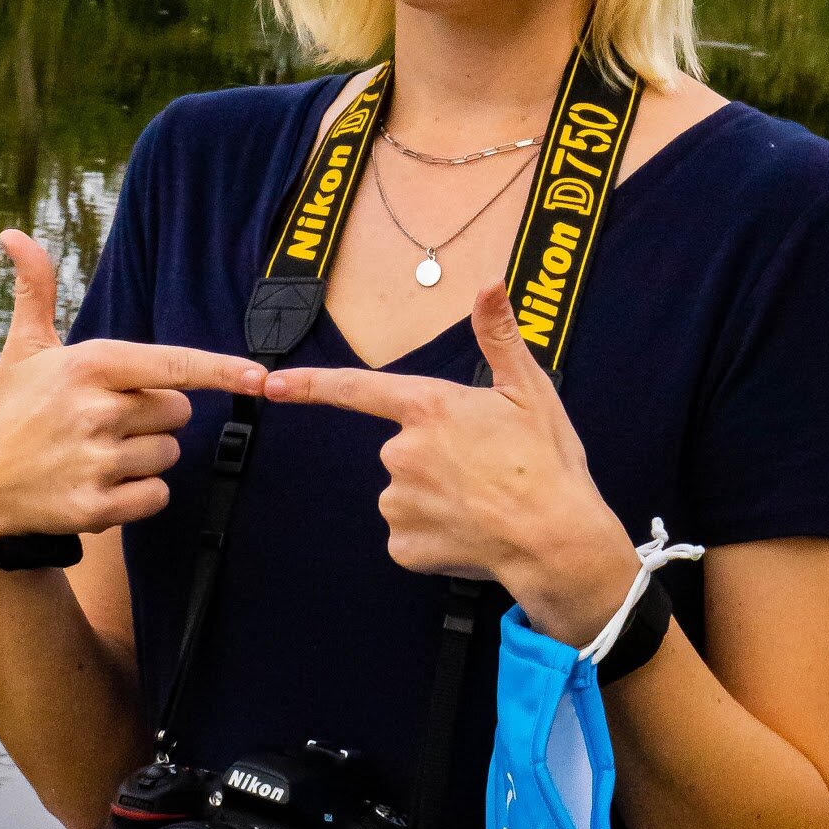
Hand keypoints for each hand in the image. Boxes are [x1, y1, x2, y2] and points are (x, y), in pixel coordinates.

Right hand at [0, 230, 264, 538]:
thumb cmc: (12, 408)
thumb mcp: (24, 348)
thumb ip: (36, 289)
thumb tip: (13, 233)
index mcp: (89, 366)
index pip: (171, 364)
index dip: (220, 369)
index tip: (259, 375)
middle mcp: (96, 411)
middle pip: (178, 412)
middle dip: (155, 416)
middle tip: (107, 420)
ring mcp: (96, 461)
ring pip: (169, 454)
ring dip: (145, 456)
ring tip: (97, 451)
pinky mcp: (96, 506)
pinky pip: (157, 495)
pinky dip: (140, 494)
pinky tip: (102, 483)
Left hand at [263, 283, 638, 644]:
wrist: (557, 540)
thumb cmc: (546, 462)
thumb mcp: (530, 390)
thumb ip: (499, 335)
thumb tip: (489, 283)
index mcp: (428, 408)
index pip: (357, 389)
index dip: (311, 385)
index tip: (271, 384)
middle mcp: (401, 453)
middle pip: (401, 449)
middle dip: (434, 457)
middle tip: (486, 468)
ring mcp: (398, 502)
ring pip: (405, 492)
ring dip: (434, 497)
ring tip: (483, 502)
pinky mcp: (403, 546)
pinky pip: (409, 534)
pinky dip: (434, 535)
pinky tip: (469, 532)